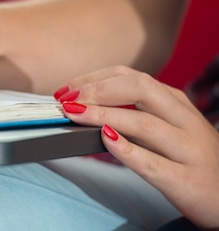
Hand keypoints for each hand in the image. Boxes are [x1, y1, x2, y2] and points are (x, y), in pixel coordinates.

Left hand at [57, 65, 218, 228]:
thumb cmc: (190, 161)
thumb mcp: (168, 128)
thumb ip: (136, 113)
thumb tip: (83, 105)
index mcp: (176, 103)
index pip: (132, 77)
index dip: (95, 79)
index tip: (66, 89)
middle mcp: (185, 121)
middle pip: (141, 89)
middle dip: (99, 90)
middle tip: (68, 99)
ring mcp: (189, 150)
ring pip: (145, 123)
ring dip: (104, 114)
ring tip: (75, 113)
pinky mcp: (187, 181)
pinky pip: (154, 163)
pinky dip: (128, 150)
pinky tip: (106, 140)